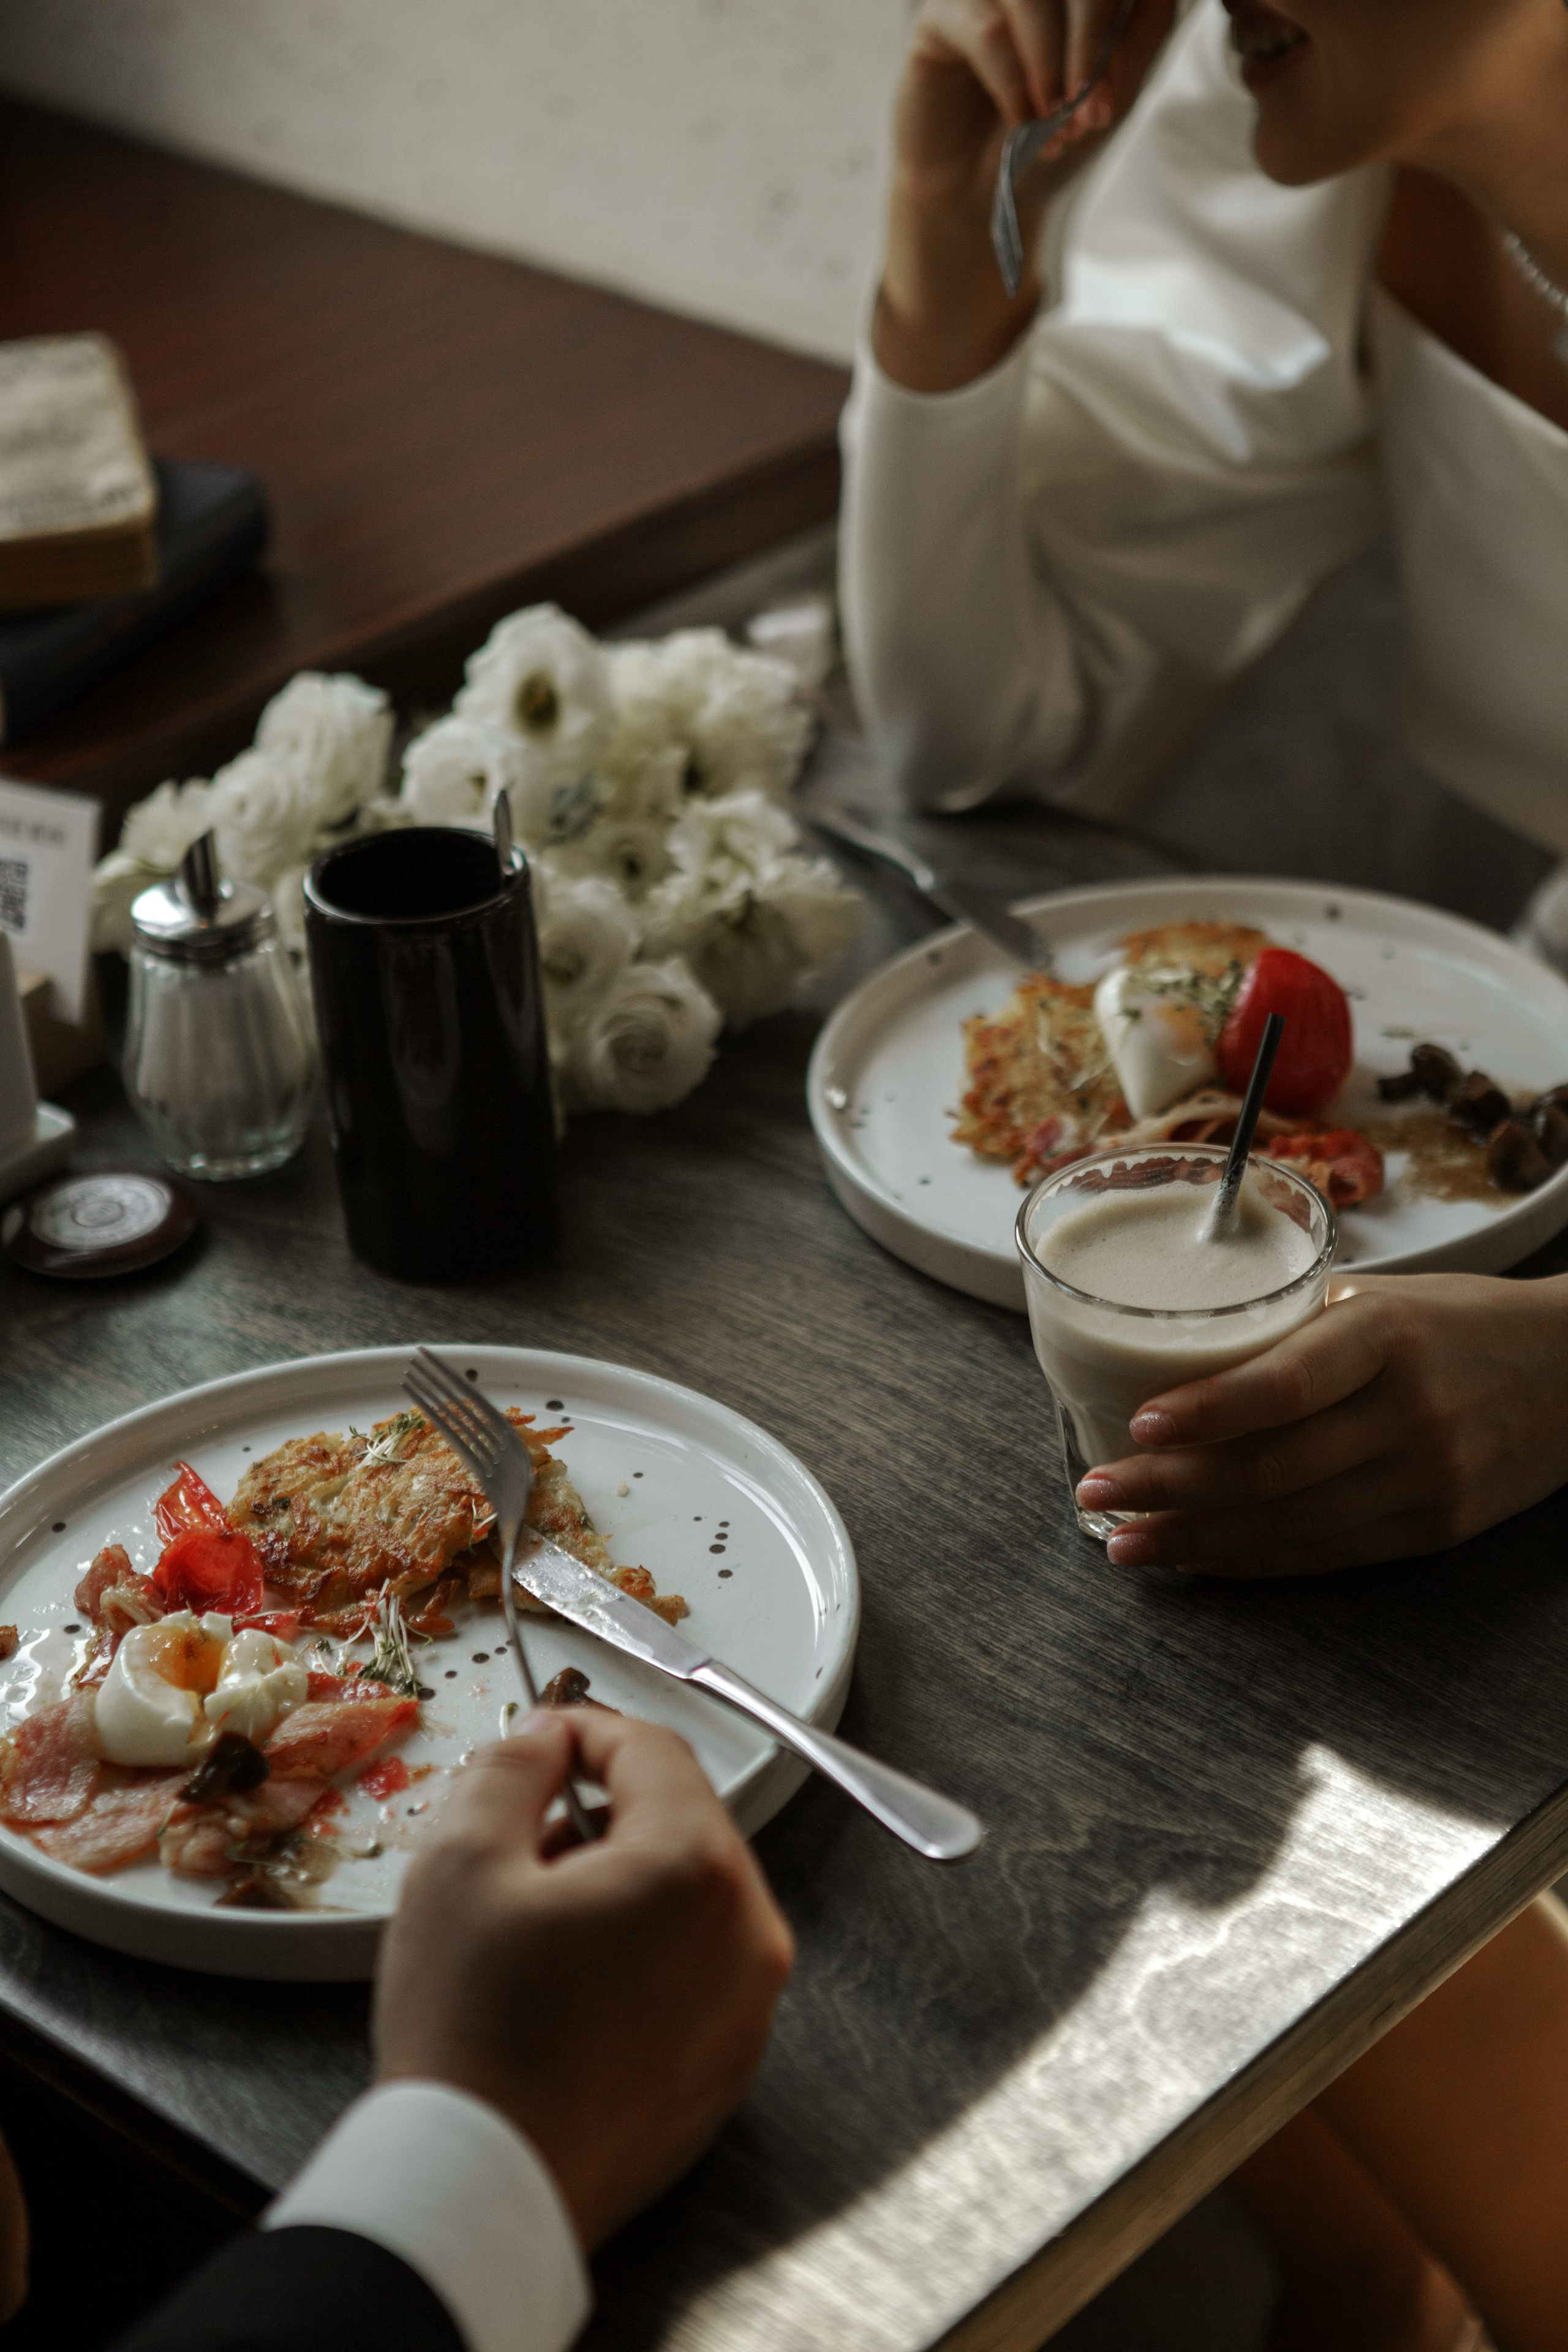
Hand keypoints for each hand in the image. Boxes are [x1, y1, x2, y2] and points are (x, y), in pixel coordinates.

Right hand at [374, 1710, 794, 2248]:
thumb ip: (514, 1766)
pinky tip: (567, 1987)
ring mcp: (748, 2008)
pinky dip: (641, 1954)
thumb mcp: (461, 1861)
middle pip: (682, 1821)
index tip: (539, 1742)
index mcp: (694, 1868)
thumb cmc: (470, 2035)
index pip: (653, 1750)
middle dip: (603, 1814)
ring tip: (536, 1926)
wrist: (480, 2189)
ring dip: (621, 1883)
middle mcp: (747, 1933)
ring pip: (689, 1897)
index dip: (586, 1731)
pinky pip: (694, 1971)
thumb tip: (548, 1737)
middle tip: (522, 1842)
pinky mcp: (729, 2066)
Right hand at [877, 0, 1174, 390]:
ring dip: (1050, 66)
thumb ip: (1143, 34)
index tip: (1115, 95)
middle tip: (1091, 109)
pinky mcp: (941, 17)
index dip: (1121, 25)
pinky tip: (1021, 122)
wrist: (981, 198)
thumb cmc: (1046, 142)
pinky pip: (987, 30)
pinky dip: (1012, 82)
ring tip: (1054, 122)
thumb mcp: (1112, 93)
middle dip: (1091, 44)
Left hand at [1073, 1272, 1567, 1576]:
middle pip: (1272, 1469)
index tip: (1137, 1423)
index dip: (1208, 1410)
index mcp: (1386, 1335)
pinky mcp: (1435, 1530)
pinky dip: (1250, 1559)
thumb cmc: (1457, 1322)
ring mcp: (1426, 1480)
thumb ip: (1293, 1330)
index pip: (1287, 1382)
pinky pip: (1325, 1554)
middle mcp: (1408, 1413)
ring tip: (1122, 1540)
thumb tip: (1173, 1352)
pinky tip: (1195, 1557)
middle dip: (1170, 1488)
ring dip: (1195, 1540)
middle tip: (1097, 1492)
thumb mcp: (1381, 1299)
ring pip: (1290, 1526)